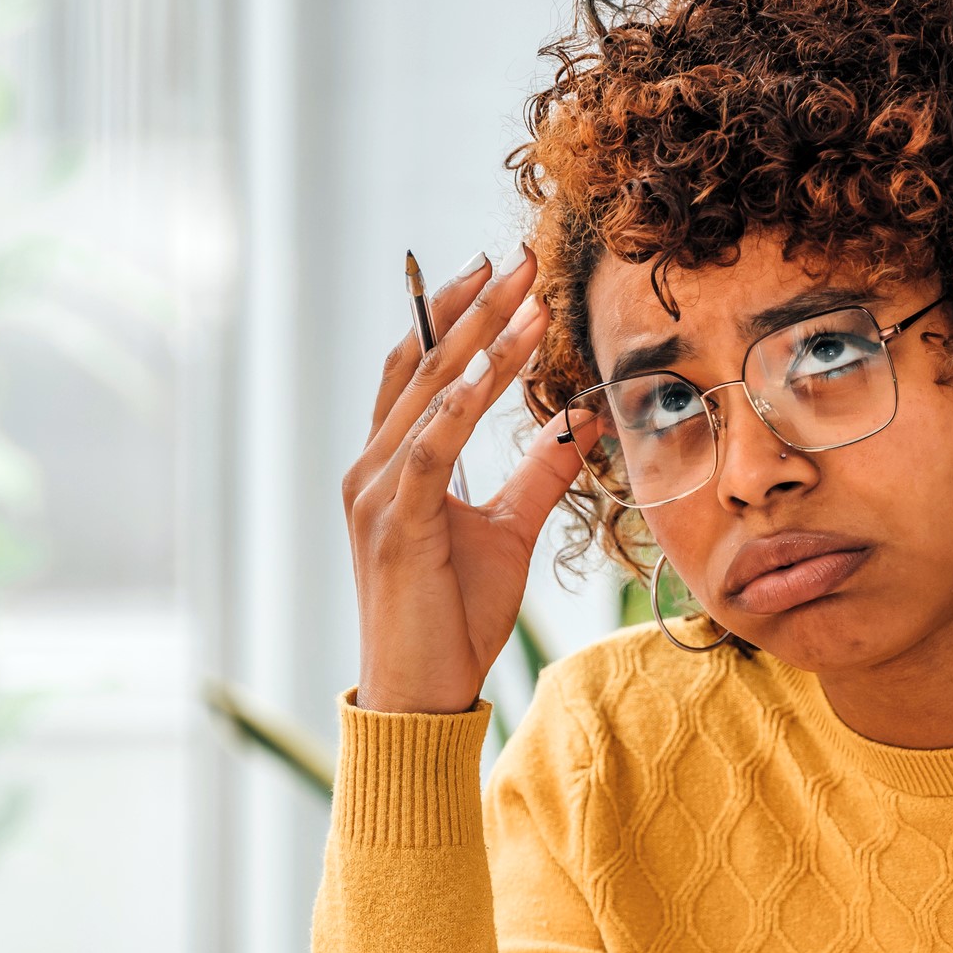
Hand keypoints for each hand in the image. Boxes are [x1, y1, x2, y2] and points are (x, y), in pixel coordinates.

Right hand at [343, 244, 590, 714]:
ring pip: (426, 396)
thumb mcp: (508, 530)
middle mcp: (372, 469)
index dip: (456, 316)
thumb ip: (538, 473)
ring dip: (477, 343)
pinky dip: (459, 404)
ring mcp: (375, 494)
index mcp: (391, 466)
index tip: (505, 274)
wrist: (423, 693)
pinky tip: (489, 368)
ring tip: (524, 300)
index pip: (418, 370)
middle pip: (419, 366)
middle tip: (520, 259)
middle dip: (472, 308)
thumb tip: (579, 422)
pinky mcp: (393, 524)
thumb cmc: (455, 617)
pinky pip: (429, 449)